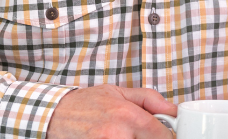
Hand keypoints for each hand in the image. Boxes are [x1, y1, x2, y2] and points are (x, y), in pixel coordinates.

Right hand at [48, 85, 176, 138]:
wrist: (54, 114)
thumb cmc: (86, 103)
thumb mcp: (119, 92)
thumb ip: (149, 99)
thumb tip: (173, 109)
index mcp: (127, 115)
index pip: (161, 134)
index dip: (166, 136)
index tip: (165, 135)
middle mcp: (118, 133)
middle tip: (140, 134)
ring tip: (126, 135)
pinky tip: (118, 138)